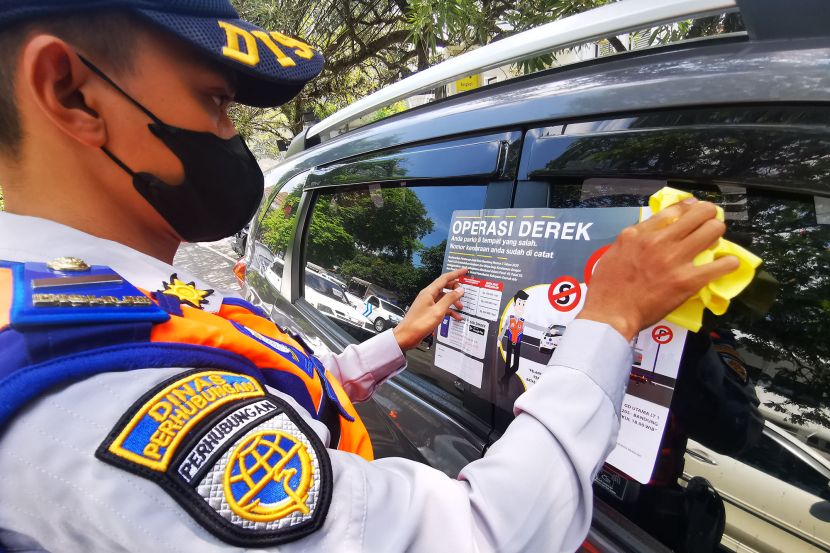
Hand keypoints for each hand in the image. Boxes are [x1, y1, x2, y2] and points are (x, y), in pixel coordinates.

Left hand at [393, 267, 467, 351]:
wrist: (407, 336)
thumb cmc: (419, 323)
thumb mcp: (438, 311)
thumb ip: (450, 299)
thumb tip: (460, 290)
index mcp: (429, 292)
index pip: (444, 278)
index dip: (456, 274)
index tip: (464, 271)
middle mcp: (428, 296)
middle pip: (445, 287)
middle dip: (455, 289)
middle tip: (464, 293)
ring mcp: (428, 304)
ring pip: (444, 298)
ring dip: (453, 301)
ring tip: (461, 307)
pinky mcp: (428, 312)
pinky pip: (441, 308)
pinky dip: (449, 311)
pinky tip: (456, 317)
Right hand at [576, 198, 739, 340]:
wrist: (610, 313)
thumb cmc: (607, 287)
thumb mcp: (614, 251)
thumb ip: (634, 238)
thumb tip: (653, 231)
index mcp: (639, 233)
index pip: (673, 210)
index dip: (690, 207)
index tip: (695, 209)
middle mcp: (659, 241)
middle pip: (700, 213)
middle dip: (709, 216)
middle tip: (708, 226)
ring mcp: (675, 259)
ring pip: (714, 231)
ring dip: (718, 235)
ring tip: (715, 243)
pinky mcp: (688, 280)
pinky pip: (722, 265)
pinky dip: (728, 263)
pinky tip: (727, 265)